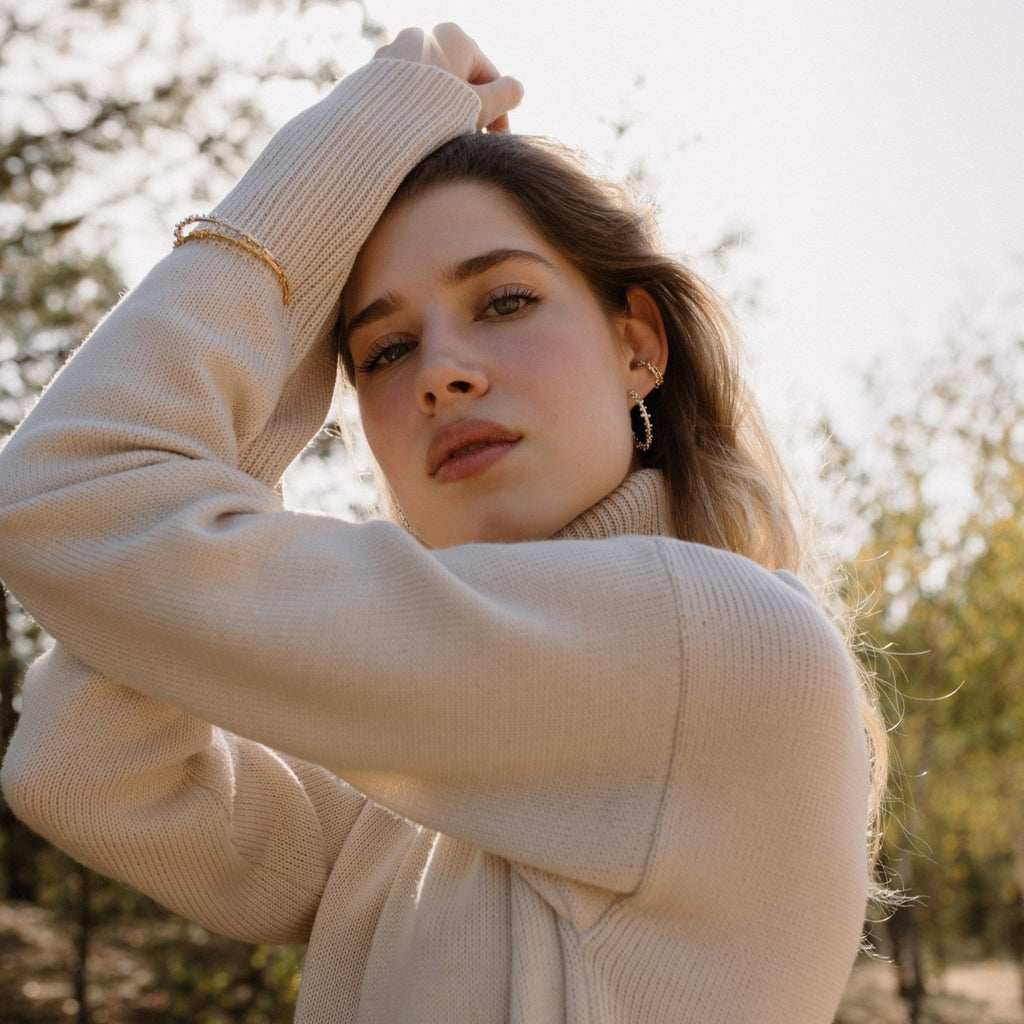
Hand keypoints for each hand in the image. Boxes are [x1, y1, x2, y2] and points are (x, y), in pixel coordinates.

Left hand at [374, 23, 523, 131]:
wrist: (376, 128)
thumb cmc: (433, 117)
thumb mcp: (479, 108)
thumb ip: (505, 96)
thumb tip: (517, 89)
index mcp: (455, 37)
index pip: (489, 77)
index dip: (499, 112)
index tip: (496, 141)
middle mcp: (423, 36)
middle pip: (458, 80)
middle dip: (468, 112)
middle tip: (469, 144)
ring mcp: (395, 53)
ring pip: (431, 88)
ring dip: (443, 113)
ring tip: (442, 144)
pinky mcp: (374, 73)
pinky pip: (406, 94)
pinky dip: (416, 112)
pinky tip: (417, 136)